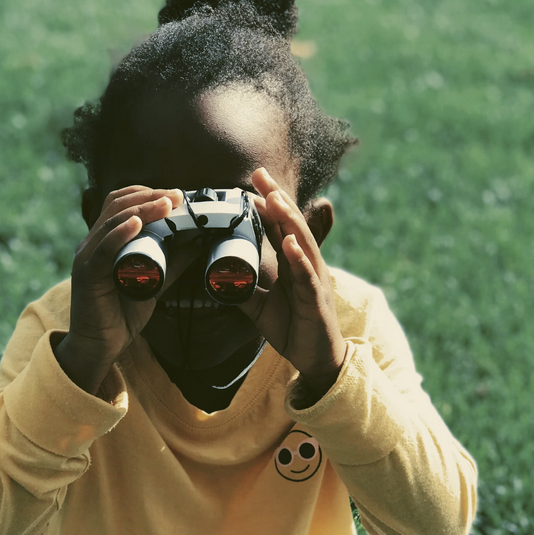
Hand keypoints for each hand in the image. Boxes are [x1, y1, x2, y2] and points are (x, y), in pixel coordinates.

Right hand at [56, 186, 185, 392]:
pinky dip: (120, 233)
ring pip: (113, 221)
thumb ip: (173, 262)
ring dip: (142, 208)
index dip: (148, 193)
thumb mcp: (155, 281)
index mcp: (105, 240)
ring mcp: (87, 256)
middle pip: (118, 204)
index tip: (178, 195)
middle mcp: (92, 242)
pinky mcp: (87, 275)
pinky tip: (137, 224)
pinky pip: (103, 248)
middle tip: (178, 196)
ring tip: (167, 204)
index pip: (122, 202)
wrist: (100, 347)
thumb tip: (200, 242)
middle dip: (150, 195)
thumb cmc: (122, 314)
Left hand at [238, 168, 346, 396]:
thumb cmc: (293, 329)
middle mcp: (306, 265)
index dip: (268, 204)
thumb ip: (243, 289)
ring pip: (302, 243)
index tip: (252, 183)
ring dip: (288, 219)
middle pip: (291, 225)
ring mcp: (314, 281)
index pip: (280, 227)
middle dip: (276, 198)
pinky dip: (299, 258)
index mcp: (293, 264)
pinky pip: (308, 277)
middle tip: (260, 174)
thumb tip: (217, 276)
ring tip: (274, 198)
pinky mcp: (316, 301)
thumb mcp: (260, 307)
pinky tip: (291, 243)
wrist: (315, 360)